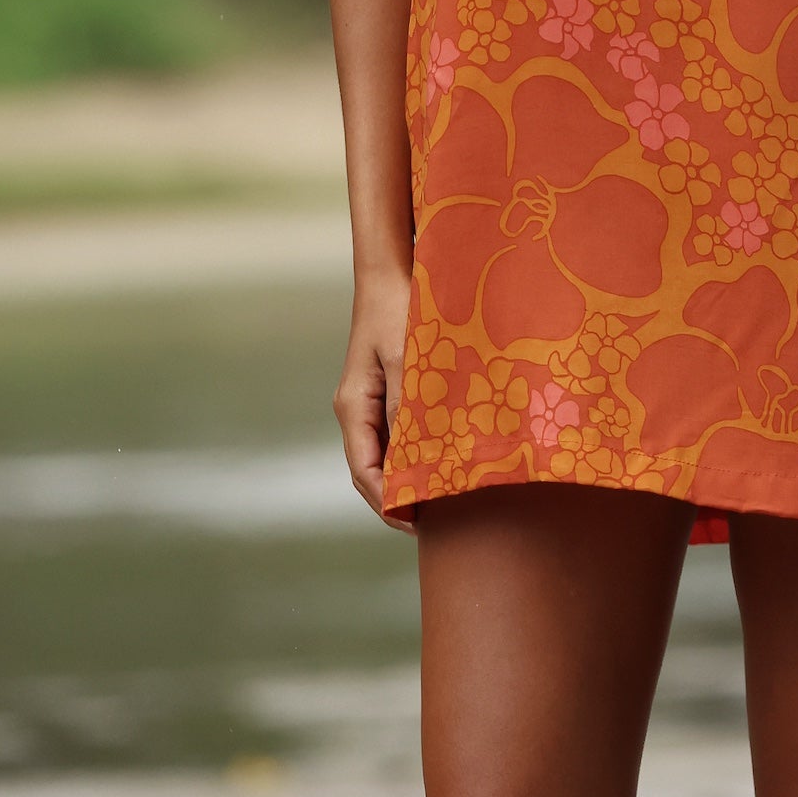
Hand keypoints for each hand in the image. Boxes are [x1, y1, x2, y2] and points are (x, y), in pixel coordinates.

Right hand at [333, 268, 416, 533]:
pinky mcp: (388, 389)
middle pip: (373, 469)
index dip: (388, 504)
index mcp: (353, 406)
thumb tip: (410, 456)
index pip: (364, 471)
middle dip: (399, 498)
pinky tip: (442, 460)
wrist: (391, 270)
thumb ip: (407, 404)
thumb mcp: (406, 357)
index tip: (417, 526)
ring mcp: (371, 400)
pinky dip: (416, 452)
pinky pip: (398, 432)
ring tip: (443, 501)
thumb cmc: (399, 307)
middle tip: (438, 524)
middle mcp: (357, 409)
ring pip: (386, 453)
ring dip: (409, 477)